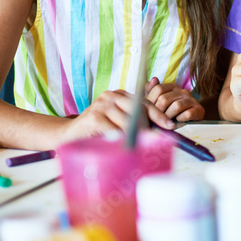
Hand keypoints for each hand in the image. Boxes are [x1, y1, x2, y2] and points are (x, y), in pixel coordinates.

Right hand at [58, 89, 174, 142]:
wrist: (70, 134)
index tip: (170, 126)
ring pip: (128, 121)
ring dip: (134, 136)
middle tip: (153, 139)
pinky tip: (123, 145)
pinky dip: (121, 139)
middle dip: (147, 126)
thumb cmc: (98, 130)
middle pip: (138, 110)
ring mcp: (102, 104)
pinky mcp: (94, 116)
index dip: (159, 115)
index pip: (145, 103)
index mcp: (120, 95)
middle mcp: (111, 96)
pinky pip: (114, 130)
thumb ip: (135, 120)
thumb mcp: (118, 121)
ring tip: (136, 145)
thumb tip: (161, 127)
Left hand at [145, 77, 204, 121]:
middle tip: (156, 119)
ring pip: (176, 106)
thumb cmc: (172, 112)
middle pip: (165, 98)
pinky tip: (178, 121)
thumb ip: (152, 92)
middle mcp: (183, 91)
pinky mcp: (198, 109)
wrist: (191, 120)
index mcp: (173, 87)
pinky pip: (187, 114)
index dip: (151, 101)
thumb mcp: (160, 102)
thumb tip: (152, 79)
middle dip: (158, 111)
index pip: (158, 88)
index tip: (149, 111)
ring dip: (168, 117)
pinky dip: (180, 119)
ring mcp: (191, 100)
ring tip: (166, 122)